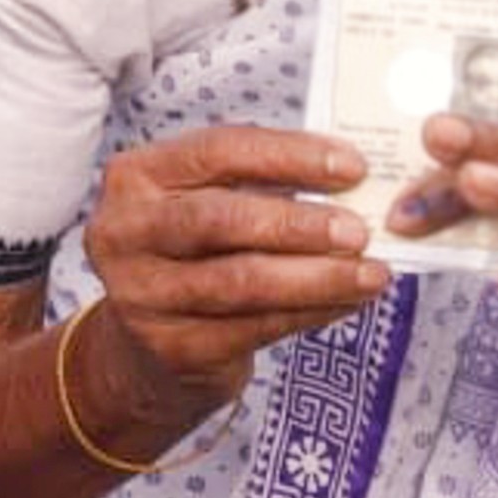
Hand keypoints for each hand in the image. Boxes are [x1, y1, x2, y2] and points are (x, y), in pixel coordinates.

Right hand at [77, 124, 388, 423]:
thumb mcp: (201, 203)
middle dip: (301, 223)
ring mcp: (142, 293)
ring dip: (319, 276)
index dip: (289, 155)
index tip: (353, 167)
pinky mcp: (171, 347)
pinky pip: (255, 327)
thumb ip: (257, 185)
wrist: (144, 346)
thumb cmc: (191, 255)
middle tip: (360, 231)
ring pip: (243, 281)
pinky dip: (311, 312)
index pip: (217, 151)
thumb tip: (350, 179)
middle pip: (223, 218)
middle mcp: (126, 231)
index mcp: (136, 176)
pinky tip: (347, 301)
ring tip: (371, 273)